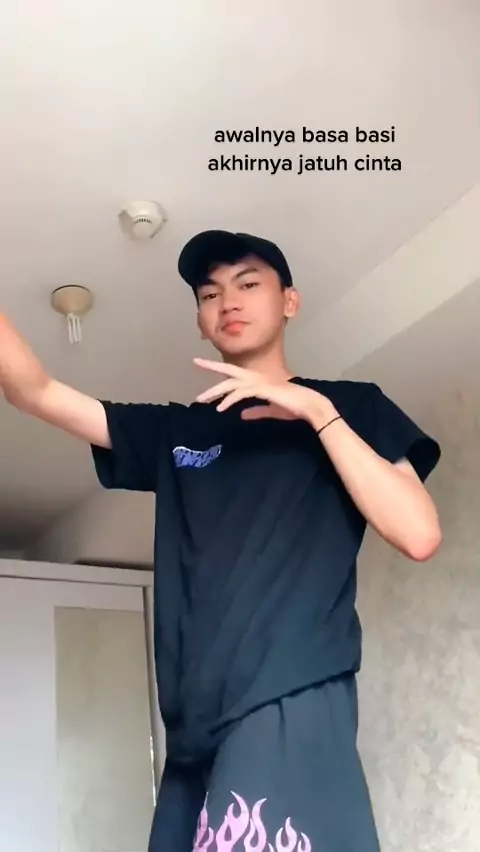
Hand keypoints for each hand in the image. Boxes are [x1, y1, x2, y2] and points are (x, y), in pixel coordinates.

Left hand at [194, 358, 337, 429]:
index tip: (206, 367)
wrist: (309, 406)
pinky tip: (220, 407)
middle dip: (212, 366)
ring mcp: (259, 382)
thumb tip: (241, 414)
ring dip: (215, 392)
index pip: (235, 373)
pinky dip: (229, 400)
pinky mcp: (262, 389)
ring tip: (201, 399)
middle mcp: (257, 377)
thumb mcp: (270, 410)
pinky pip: (240, 394)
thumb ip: (256, 411)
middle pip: (229, 370)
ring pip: (231, 384)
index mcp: (259, 380)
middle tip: (195, 362)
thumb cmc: (293, 408)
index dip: (220, 369)